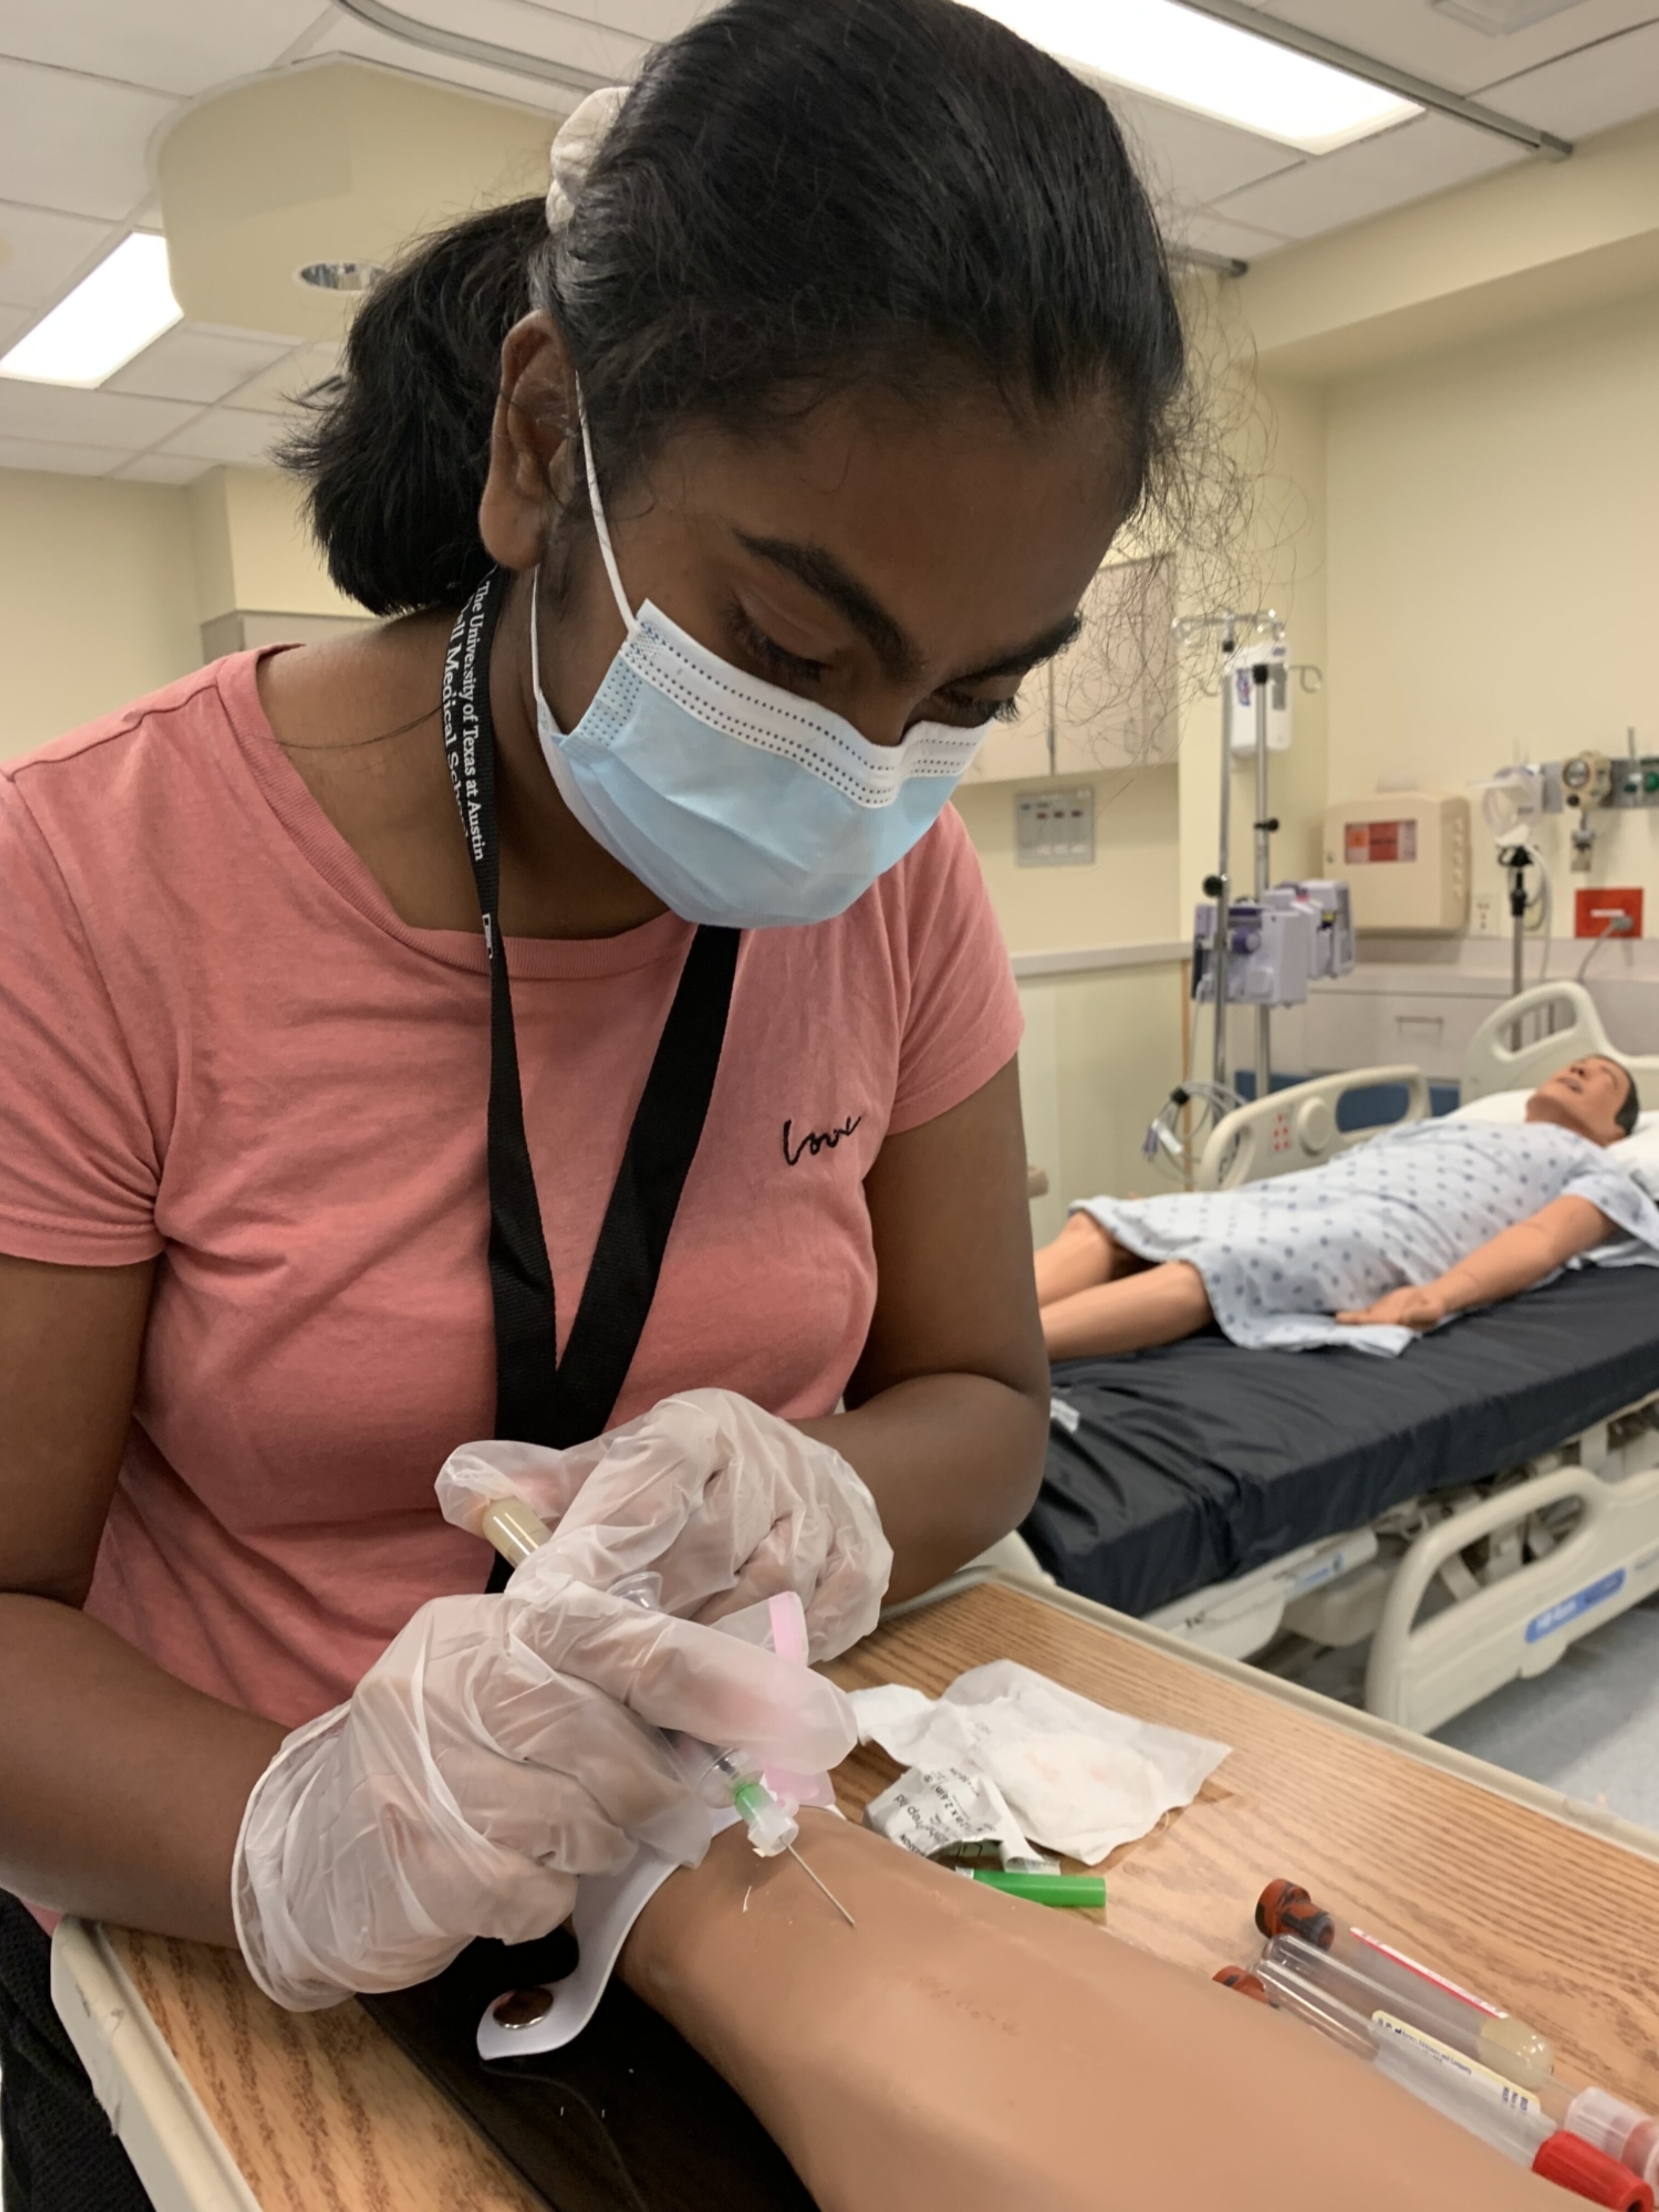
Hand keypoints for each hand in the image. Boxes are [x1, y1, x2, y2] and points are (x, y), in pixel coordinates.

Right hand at [233, 1561, 856, 2009]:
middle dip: (666, 1786)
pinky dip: (545, 1896)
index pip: (623, 1639)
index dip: (723, 1678)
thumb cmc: (446, 1771)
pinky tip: (519, 1882)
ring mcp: (424, 1770)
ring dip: (601, 1844)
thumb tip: (751, 1699)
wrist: (303, 1855)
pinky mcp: (417, 1860)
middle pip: (609, 1736)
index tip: (813, 1715)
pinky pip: (533, 1888)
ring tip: (575, 1842)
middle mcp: (450, 1681)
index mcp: (487, 1630)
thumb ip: (605, 1686)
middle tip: (691, 1813)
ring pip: (579, 1816)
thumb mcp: (515, 1698)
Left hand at [438, 1389, 893, 1661]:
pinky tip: (730, 1695)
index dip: (595, 1551)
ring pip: (757, 1611)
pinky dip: (768, 1672)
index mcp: (701, 1427)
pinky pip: (811, 1640)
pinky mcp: (865, 1568)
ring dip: (704, 1663)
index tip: (546, 1612)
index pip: (645, 1483)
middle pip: (700, 1561)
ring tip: (653, 1703)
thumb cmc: (689, 1488)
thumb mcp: (617, 1468)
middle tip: (593, 1679)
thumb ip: (544, 1486)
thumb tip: (465, 1491)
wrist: (808, 1482)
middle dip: (644, 1627)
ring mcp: (829, 1515)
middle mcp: (771, 1460)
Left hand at [1335, 1283, 1448, 1331]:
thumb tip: (1404, 1317)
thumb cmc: (1434, 1306)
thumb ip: (1420, 1314)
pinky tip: (1337, 1318)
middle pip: (1365, 1328)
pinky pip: (1362, 1315)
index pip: (1377, 1328)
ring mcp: (1380, 1319)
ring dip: (1346, 1323)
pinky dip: (1350, 1317)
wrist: (1431, 1299)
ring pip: (1361, 1322)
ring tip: (1330, 1323)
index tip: (1350, 1330)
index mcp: (1397, 1326)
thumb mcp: (1433, 1311)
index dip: (1364, 1329)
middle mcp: (1386, 1326)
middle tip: (1333, 1327)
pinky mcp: (1378, 1311)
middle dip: (1350, 1329)